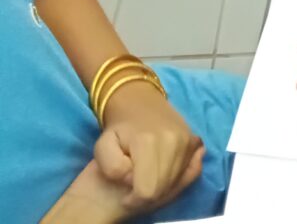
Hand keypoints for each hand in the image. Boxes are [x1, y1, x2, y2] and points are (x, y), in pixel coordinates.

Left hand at [94, 79, 204, 209]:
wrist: (139, 100)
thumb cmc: (118, 127)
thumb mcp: (101, 147)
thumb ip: (113, 169)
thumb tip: (133, 179)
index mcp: (148, 142)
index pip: (148, 191)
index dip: (134, 199)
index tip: (125, 194)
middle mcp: (174, 141)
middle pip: (163, 188)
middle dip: (147, 194)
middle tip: (133, 186)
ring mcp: (187, 140)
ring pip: (176, 181)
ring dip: (161, 186)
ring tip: (145, 176)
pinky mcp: (194, 140)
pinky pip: (189, 170)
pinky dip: (174, 177)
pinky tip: (161, 170)